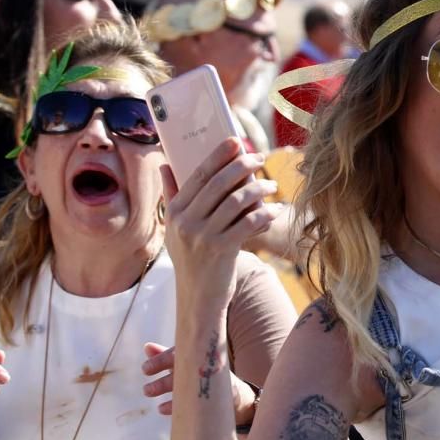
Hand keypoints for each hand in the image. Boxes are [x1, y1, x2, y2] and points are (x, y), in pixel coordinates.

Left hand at [142, 343, 260, 422]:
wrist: (235, 394)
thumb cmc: (204, 373)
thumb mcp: (188, 362)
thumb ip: (167, 355)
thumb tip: (147, 347)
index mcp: (197, 355)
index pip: (178, 354)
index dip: (160, 361)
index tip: (145, 370)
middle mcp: (203, 366)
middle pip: (181, 372)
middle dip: (162, 382)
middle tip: (146, 390)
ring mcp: (211, 382)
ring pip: (186, 387)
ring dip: (167, 392)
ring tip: (151, 397)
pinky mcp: (216, 397)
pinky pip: (194, 402)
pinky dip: (175, 406)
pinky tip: (162, 408)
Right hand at [160, 139, 281, 306]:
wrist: (198, 299)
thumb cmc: (192, 259)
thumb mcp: (175, 229)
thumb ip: (172, 196)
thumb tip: (165, 163)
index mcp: (174, 212)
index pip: (197, 175)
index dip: (217, 156)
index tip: (234, 141)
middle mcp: (185, 223)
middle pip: (217, 184)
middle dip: (241, 166)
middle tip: (259, 157)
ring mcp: (203, 237)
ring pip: (235, 201)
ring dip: (257, 189)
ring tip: (271, 184)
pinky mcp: (222, 250)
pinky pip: (248, 223)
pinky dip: (264, 213)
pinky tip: (274, 210)